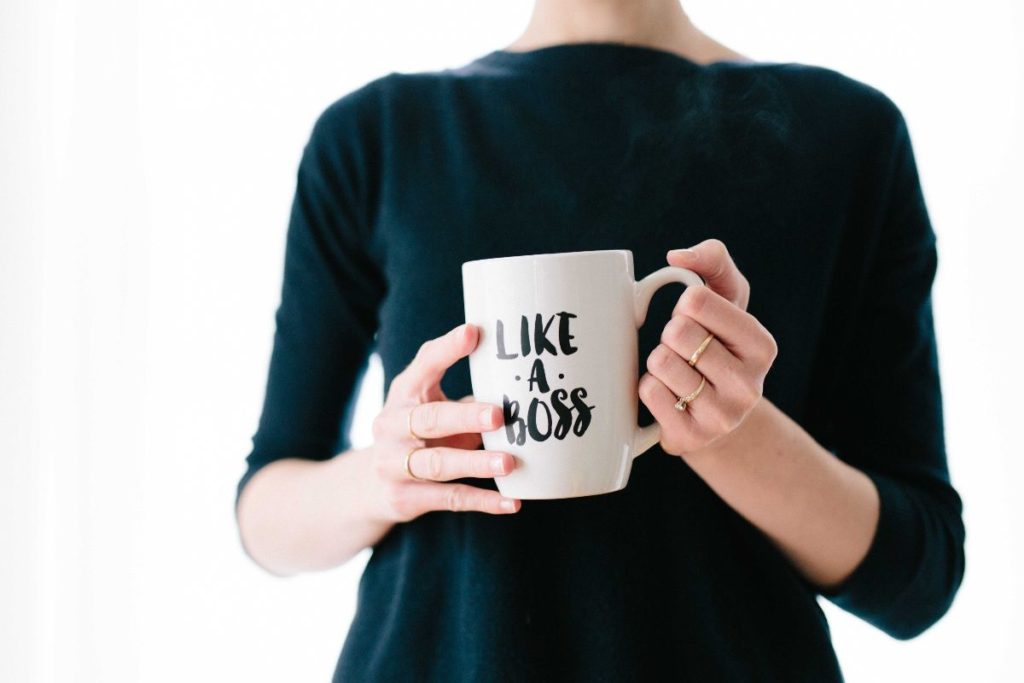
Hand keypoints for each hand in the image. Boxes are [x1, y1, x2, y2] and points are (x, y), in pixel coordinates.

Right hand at [367, 322, 520, 521]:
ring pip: (438, 464)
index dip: (447, 350)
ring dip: (476, 463)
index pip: (423, 366)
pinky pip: (449, 499)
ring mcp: (393, 464)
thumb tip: (523, 383)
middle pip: (429, 419)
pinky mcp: (405, 498)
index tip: (474, 333)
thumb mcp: (431, 405)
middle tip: (499, 415)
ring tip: (509, 463)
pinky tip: (512, 502)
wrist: (370, 485)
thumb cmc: (418, 433)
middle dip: (465, 417)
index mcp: (403, 394)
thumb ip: (466, 395)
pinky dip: (483, 501)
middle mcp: (391, 426)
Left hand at [639, 239, 777, 455]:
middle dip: (670, 335)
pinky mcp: (691, 438)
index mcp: (762, 346)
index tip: (696, 320)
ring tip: (678, 373)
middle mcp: (750, 385)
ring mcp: (722, 417)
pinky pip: (649, 392)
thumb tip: (677, 256)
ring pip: (660, 363)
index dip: (685, 305)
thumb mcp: (726, 298)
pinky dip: (648, 387)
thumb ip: (712, 260)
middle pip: (677, 332)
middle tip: (685, 350)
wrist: (715, 415)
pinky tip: (668, 396)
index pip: (696, 301)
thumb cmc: (717, 344)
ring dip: (658, 362)